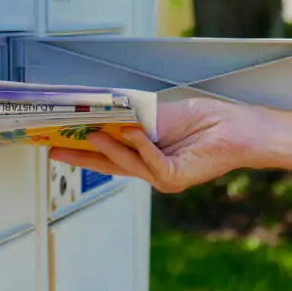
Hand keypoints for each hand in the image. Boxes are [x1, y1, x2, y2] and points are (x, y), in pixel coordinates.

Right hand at [49, 98, 272, 192]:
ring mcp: (162, 177)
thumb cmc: (203, 119)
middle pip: (108, 165)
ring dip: (108, 147)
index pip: (107, 155)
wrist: (237, 127)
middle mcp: (151, 170)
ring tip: (90, 133)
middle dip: (81, 157)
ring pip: (128, 164)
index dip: (83, 150)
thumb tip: (103, 113)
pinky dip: (140, 146)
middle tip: (55, 149)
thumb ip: (132, 120)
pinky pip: (151, 162)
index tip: (59, 142)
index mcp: (145, 156)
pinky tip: (131, 132)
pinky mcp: (176, 177)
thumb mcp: (159, 116)